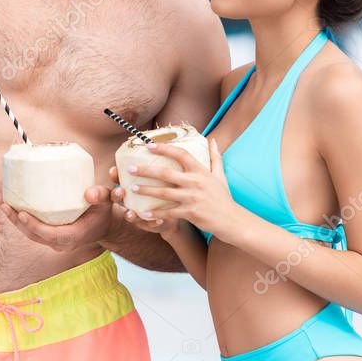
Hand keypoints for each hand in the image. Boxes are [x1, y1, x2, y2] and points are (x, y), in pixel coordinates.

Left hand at [0, 185, 113, 251]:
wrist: (104, 226)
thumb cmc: (103, 212)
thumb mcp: (106, 202)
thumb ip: (99, 196)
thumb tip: (90, 192)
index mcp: (73, 237)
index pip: (49, 235)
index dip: (34, 226)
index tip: (22, 214)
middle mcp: (60, 243)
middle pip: (34, 235)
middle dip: (17, 221)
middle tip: (4, 204)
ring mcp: (54, 241)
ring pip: (30, 233)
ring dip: (14, 220)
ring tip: (1, 202)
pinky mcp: (49, 235)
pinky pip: (32, 230)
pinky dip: (20, 219)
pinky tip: (10, 205)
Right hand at [108, 166, 179, 237]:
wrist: (166, 215)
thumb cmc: (160, 190)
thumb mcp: (155, 176)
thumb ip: (154, 163)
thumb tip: (155, 140)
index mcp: (128, 187)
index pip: (118, 180)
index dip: (114, 175)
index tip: (112, 170)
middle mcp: (129, 201)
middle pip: (118, 198)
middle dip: (117, 195)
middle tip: (121, 191)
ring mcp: (138, 213)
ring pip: (130, 214)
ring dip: (131, 214)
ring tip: (131, 213)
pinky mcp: (149, 224)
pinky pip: (148, 225)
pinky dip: (153, 222)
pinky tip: (159, 221)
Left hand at [124, 139, 241, 240]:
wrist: (232, 220)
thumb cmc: (223, 197)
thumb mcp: (220, 175)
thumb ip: (215, 157)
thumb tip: (212, 140)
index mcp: (200, 171)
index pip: (181, 154)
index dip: (164, 148)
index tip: (148, 145)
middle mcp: (195, 182)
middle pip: (166, 173)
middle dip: (145, 170)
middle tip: (129, 169)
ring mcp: (192, 198)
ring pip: (164, 193)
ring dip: (146, 191)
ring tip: (131, 189)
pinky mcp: (190, 213)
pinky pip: (169, 212)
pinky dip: (155, 213)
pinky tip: (143, 212)